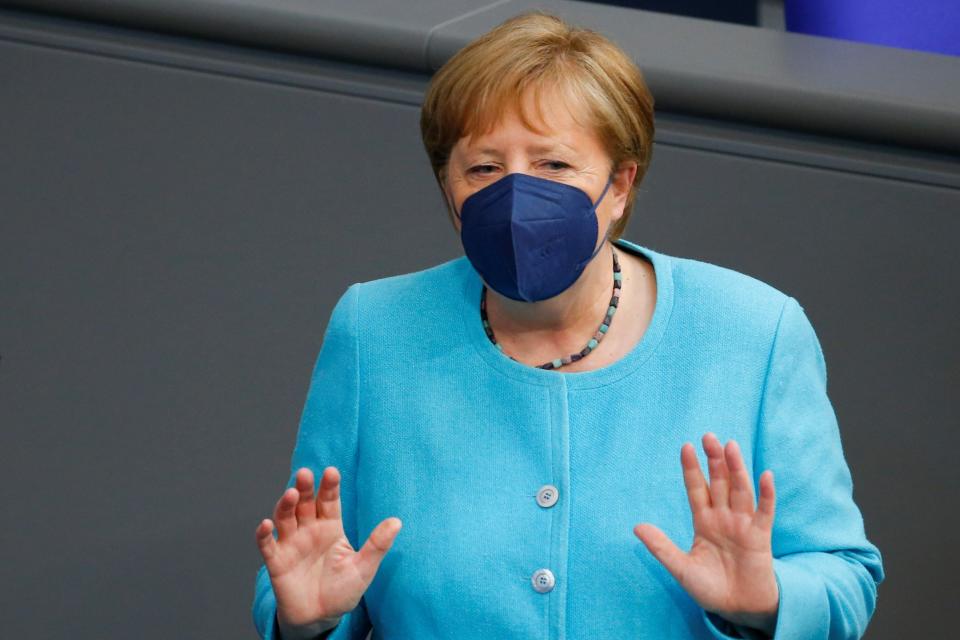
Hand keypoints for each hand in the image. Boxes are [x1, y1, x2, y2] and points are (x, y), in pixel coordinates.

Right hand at [255, 466, 401, 633]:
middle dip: (305, 488)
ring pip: (286, 518)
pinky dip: (264, 535)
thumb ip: (377, 545)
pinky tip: (266, 524)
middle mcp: (309, 530)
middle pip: (305, 503)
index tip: (332, 471)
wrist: (321, 618)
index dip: (330, 486)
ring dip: (285, 505)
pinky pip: (267, 545)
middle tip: (304, 474)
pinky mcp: (277, 562)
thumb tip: (397, 522)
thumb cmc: (343, 591)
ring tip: (290, 494)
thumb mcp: (364, 568)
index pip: (330, 502)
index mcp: (331, 528)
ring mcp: (291, 544)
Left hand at [634, 433, 778, 633]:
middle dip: (714, 461)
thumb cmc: (710, 588)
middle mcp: (723, 518)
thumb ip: (661, 547)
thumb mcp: (681, 568)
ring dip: (737, 469)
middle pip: (719, 483)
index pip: (696, 489)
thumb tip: (636, 527)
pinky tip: (765, 475)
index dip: (692, 469)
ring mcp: (743, 525)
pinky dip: (766, 495)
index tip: (685, 447)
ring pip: (740, 491)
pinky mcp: (760, 537)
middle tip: (709, 436)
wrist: (737, 610)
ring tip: (731, 446)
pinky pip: (764, 512)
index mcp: (703, 522)